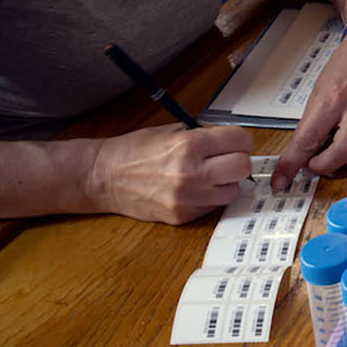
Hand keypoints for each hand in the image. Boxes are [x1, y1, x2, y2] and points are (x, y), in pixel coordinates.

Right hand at [87, 124, 252, 223]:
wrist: (103, 177)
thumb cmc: (134, 151)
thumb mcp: (172, 131)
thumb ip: (204, 135)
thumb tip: (232, 141)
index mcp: (189, 144)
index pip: (241, 141)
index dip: (241, 140)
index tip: (236, 142)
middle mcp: (190, 172)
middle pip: (243, 167)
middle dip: (239, 160)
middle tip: (228, 158)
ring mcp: (186, 197)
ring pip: (233, 192)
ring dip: (226, 183)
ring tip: (210, 176)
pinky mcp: (181, 216)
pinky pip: (213, 207)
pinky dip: (210, 198)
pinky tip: (195, 189)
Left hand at [272, 31, 346, 189]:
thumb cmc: (346, 65)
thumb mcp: (319, 90)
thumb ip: (312, 123)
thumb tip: (302, 152)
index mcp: (332, 98)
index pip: (307, 140)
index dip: (291, 164)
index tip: (281, 179)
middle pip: (341, 152)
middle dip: (324, 166)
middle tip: (315, 164)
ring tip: (338, 155)